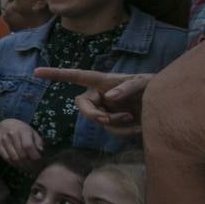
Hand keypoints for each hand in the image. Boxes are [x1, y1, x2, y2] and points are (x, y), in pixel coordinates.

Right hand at [0, 118, 43, 169]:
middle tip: (33, 167)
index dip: (34, 155)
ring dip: (21, 165)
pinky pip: (6, 158)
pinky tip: (18, 164)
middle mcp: (12, 134)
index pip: (28, 146)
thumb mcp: (32, 132)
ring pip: (14, 158)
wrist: (5, 124)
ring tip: (27, 167)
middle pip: (21, 154)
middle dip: (29, 163)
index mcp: (23, 130)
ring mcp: (3, 139)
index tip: (38, 160)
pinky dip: (13, 164)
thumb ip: (38, 141)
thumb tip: (41, 151)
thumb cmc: (22, 129)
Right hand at [33, 67, 151, 135]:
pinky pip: (110, 129)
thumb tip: (110, 97)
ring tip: (134, 119)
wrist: (168, 107)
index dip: (56, 74)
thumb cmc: (155, 87)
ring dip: (115, 123)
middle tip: (107, 119)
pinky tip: (137, 126)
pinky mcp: (113, 122)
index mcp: (102, 81)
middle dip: (92, 114)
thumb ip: (128, 87)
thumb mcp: (145, 83)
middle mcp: (100, 95)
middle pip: (82, 106)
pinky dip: (123, 130)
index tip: (37, 72)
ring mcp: (105, 108)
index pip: (75, 76)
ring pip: (98, 121)